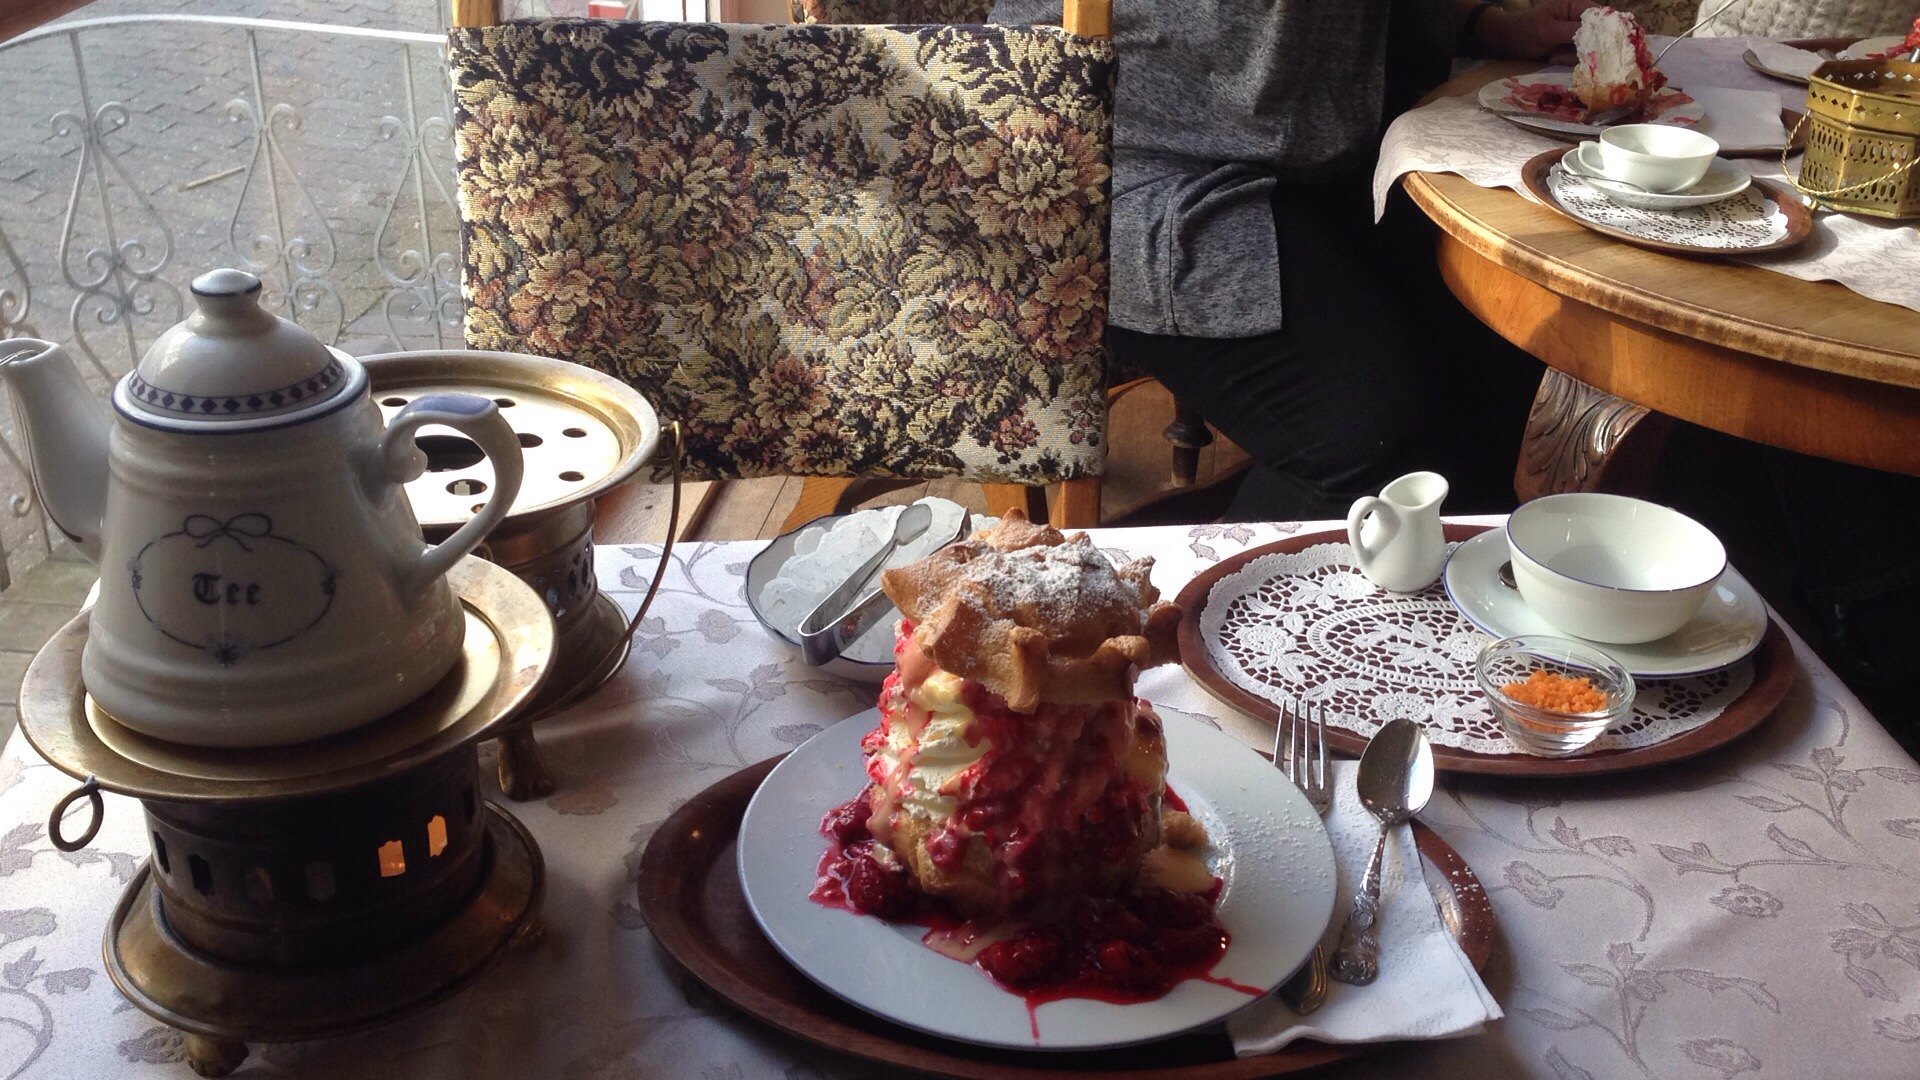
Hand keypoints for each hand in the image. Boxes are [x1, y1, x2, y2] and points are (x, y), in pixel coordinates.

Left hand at [1476, 0, 1598, 61]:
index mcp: (1577, 6)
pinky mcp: (1571, 47)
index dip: (1604, 30)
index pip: (1602, 16)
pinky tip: (1552, 57)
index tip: (1596, 45)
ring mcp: (1577, 34)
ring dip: (1570, 56)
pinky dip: (1566, 60)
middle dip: (1580, 48)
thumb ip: (1572, 31)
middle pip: (1597, 35)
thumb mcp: (1548, 30)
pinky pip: (1578, 56)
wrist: (1508, 43)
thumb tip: (1597, 35)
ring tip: (1552, 55)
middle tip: (1558, 53)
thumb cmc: (1525, 31)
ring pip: (1589, 48)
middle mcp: (1581, 18)